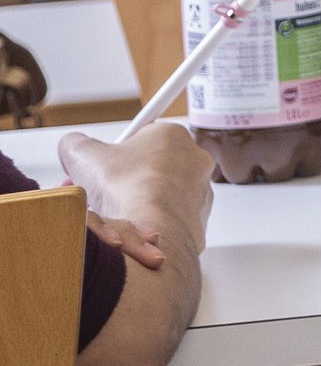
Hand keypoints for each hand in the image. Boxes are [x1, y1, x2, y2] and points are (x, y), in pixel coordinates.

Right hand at [59, 123, 210, 266]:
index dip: (109, 153)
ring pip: (154, 192)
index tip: (97, 164)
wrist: (152, 230)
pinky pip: (165, 215)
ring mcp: (201, 191)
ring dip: (129, 198)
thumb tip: (74, 146)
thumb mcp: (82, 153)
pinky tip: (128, 226)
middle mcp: (195, 160)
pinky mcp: (198, 218)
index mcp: (172, 135)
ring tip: (108, 209)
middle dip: (115, 178)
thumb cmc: (125, 189)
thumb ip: (75, 143)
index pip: (137, 137)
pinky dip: (146, 219)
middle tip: (94, 189)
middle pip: (144, 166)